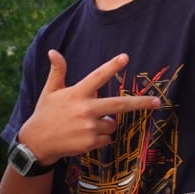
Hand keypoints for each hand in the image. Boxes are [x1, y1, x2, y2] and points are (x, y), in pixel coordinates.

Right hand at [17, 51, 161, 164]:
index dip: (112, 66)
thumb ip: (57, 71)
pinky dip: (100, 137)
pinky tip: (84, 136)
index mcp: (77, 93)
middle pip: (120, 104)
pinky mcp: (91, 142)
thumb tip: (53, 51)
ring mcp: (90, 127)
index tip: (126, 57)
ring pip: (112, 123)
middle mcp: (86, 109)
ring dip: (106, 123)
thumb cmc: (45, 113)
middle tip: (156, 101)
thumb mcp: (50, 91)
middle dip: (141, 103)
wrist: (37, 142)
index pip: (98, 76)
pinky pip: (107, 138)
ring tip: (86, 124)